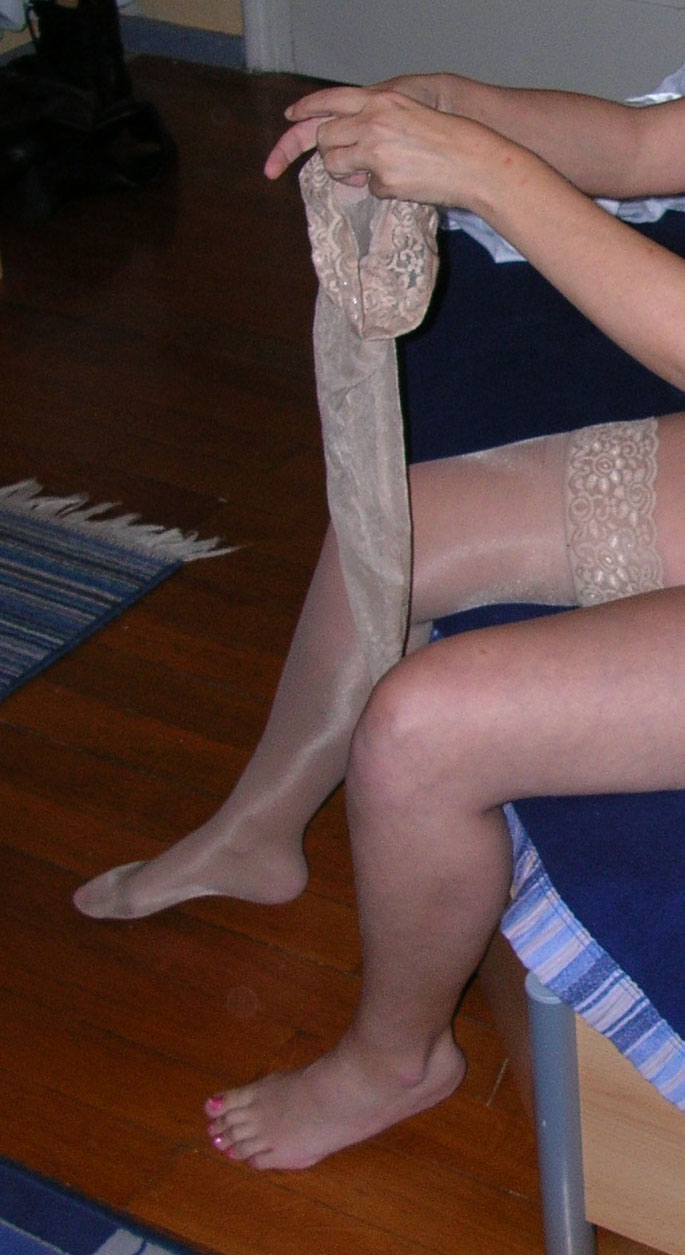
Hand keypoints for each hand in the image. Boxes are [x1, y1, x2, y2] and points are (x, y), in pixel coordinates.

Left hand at [264, 85, 491, 207]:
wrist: (472, 161)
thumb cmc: (446, 139)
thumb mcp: (407, 114)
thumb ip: (376, 121)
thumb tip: (350, 148)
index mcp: (380, 99)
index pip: (330, 99)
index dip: (306, 109)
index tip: (290, 117)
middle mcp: (372, 119)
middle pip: (323, 136)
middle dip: (327, 152)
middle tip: (345, 164)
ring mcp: (374, 149)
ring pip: (333, 163)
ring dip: (345, 173)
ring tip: (373, 174)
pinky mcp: (382, 178)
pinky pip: (366, 188)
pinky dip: (381, 190)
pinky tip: (405, 182)